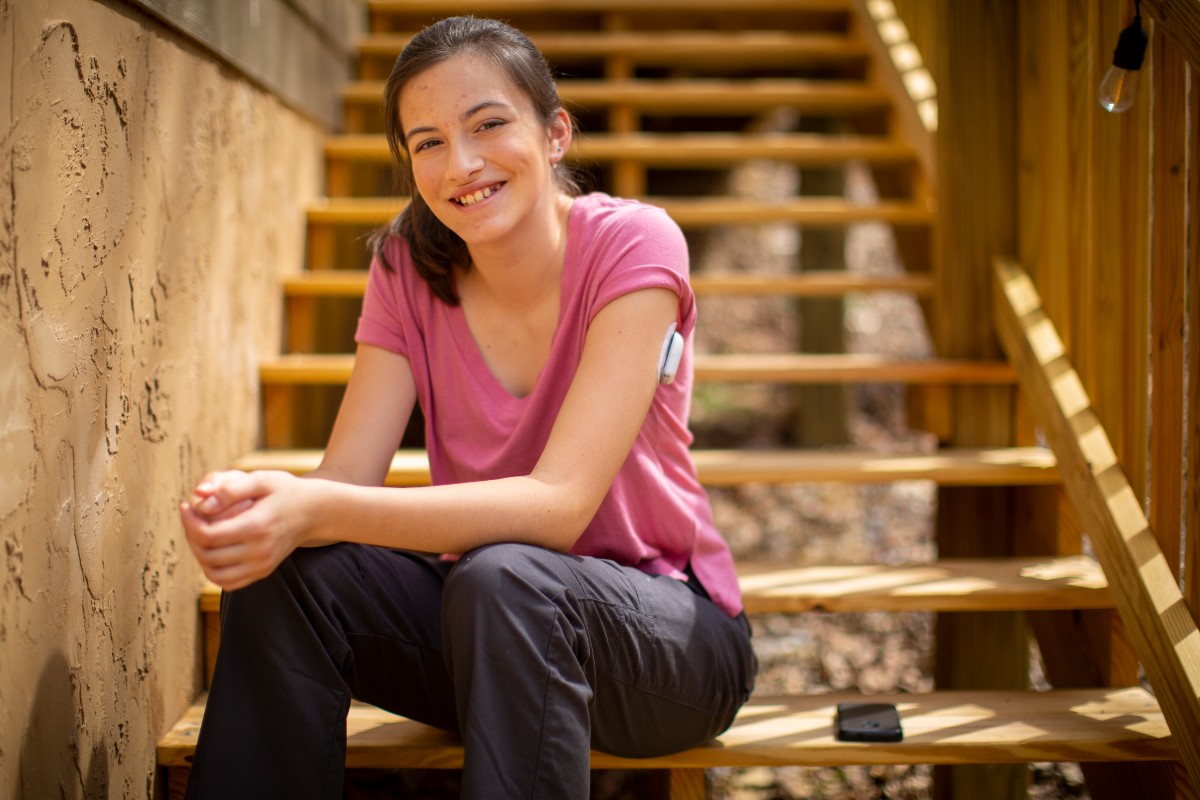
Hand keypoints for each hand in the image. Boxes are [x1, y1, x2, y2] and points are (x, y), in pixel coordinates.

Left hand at [180, 470, 322, 590]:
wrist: (315, 511)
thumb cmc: (285, 491)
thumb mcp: (262, 479)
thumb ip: (231, 488)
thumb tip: (202, 502)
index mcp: (257, 527)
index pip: (208, 535)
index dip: (189, 522)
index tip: (186, 506)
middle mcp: (260, 552)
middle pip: (207, 555)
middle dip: (191, 535)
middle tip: (191, 517)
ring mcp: (263, 565)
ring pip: (214, 573)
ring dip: (199, 555)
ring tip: (199, 534)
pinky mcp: (263, 571)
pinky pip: (228, 581)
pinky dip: (213, 570)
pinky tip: (213, 549)